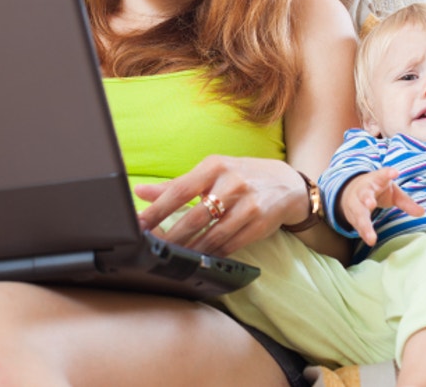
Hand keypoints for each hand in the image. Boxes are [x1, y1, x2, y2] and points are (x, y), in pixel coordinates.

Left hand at [135, 155, 306, 256]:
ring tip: (172, 258)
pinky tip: (199, 258)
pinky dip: (212, 253)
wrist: (287, 184)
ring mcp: (247, 204)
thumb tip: (141, 192)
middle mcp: (231, 183)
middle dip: (170, 236)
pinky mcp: (259, 224)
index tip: (138, 224)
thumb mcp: (211, 172)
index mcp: (214, 166)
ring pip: (212, 235)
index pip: (179, 190)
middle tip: (152, 249)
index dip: (156, 210)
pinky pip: (230, 244)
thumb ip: (176, 185)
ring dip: (190, 250)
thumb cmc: (241, 176)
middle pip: (194, 217)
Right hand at [340, 168, 423, 245]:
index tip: (394, 172)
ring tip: (371, 237)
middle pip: (364, 195)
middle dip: (366, 199)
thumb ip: (406, 202)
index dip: (387, 173)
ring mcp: (355, 203)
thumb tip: (422, 212)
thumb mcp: (392, 193)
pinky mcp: (352, 215)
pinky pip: (357, 224)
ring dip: (364, 224)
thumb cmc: (377, 191)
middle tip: (371, 204)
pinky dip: (363, 232)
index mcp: (375, 180)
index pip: (381, 175)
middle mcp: (363, 191)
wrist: (350, 190)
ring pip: (359, 213)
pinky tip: (370, 240)